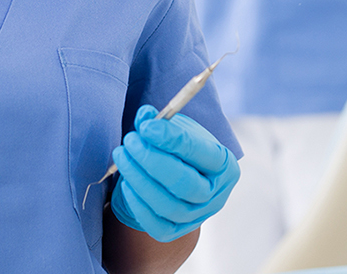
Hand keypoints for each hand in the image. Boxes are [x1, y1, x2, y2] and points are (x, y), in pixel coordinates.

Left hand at [110, 105, 240, 242]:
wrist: (181, 178)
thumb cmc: (182, 151)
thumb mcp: (178, 130)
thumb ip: (162, 123)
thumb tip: (144, 116)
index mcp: (224, 164)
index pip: (201, 153)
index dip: (172, 140)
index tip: (146, 126)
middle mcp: (215, 194)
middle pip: (184, 183)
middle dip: (151, 160)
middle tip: (129, 141)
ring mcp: (198, 216)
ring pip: (169, 206)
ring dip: (139, 180)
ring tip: (122, 156)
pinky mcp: (179, 231)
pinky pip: (157, 226)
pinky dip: (138, 206)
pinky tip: (126, 183)